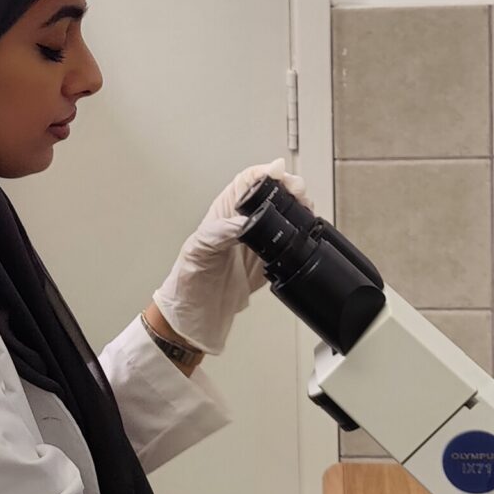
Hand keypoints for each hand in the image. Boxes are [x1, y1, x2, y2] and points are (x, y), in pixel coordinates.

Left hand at [149, 160, 311, 354]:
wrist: (195, 319)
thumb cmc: (187, 284)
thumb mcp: (199, 251)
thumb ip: (220, 232)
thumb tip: (244, 220)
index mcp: (222, 214)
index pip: (247, 181)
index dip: (265, 173)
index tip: (280, 173)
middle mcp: (239, 225)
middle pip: (270, 194)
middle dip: (288, 187)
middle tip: (300, 191)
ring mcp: (254, 243)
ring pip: (282, 215)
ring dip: (296, 208)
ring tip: (306, 208)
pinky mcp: (264, 261)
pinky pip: (286, 241)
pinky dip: (298, 235)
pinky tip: (304, 234)